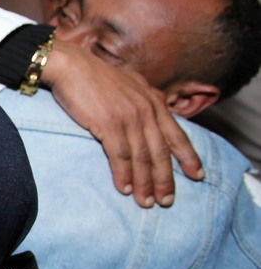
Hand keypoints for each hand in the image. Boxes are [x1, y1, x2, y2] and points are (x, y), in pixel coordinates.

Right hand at [42, 40, 202, 207]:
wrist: (71, 66)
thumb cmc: (94, 76)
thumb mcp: (129, 84)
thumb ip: (142, 101)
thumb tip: (149, 117)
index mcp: (153, 100)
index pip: (176, 133)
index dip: (188, 157)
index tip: (197, 175)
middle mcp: (146, 109)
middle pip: (161, 151)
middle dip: (165, 179)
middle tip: (167, 200)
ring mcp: (129, 117)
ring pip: (142, 157)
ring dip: (145, 183)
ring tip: (146, 202)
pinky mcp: (109, 124)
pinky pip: (120, 155)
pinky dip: (124, 174)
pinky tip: (124, 189)